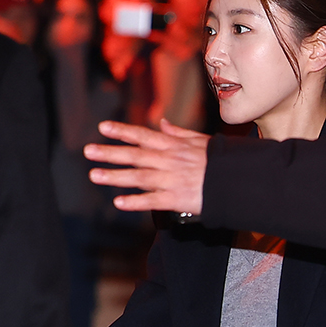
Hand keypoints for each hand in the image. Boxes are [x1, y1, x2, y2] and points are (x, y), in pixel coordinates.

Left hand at [85, 118, 208, 213]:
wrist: (237, 181)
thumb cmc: (219, 161)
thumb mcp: (201, 141)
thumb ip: (179, 133)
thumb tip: (163, 124)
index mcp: (174, 146)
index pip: (143, 136)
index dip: (122, 131)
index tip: (103, 128)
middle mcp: (169, 161)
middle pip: (135, 155)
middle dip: (110, 153)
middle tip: (88, 151)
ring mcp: (172, 180)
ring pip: (139, 177)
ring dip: (116, 176)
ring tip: (95, 175)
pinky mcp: (177, 199)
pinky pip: (153, 201)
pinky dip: (136, 201)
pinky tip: (118, 202)